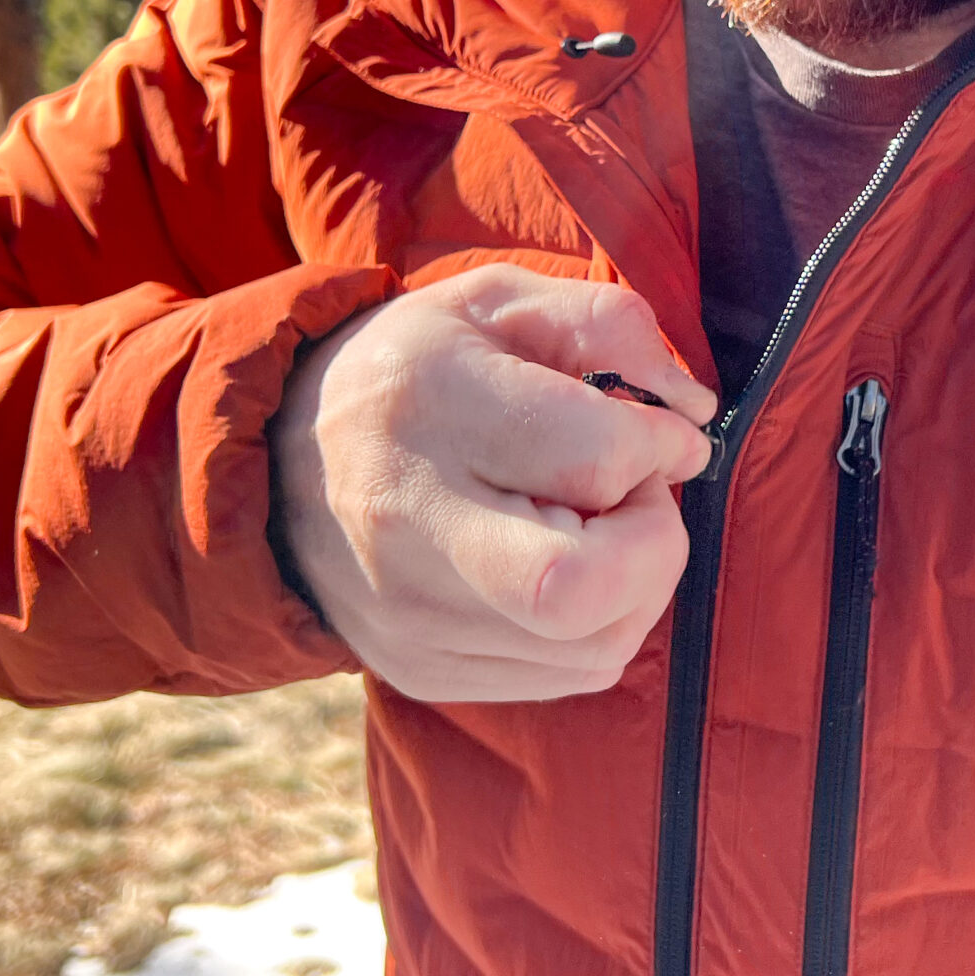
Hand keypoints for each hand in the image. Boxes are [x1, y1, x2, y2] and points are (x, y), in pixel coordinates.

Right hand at [272, 265, 716, 703]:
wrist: (283, 462)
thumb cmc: (420, 369)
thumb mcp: (498, 302)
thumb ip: (608, 326)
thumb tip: (691, 417)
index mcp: (426, 403)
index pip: (593, 458)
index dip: (658, 445)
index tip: (654, 430)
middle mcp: (405, 521)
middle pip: (575, 590)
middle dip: (654, 543)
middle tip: (635, 495)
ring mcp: (409, 614)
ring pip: (592, 646)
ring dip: (638, 585)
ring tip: (600, 525)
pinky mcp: (423, 670)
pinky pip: (570, 673)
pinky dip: (603, 623)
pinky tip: (568, 565)